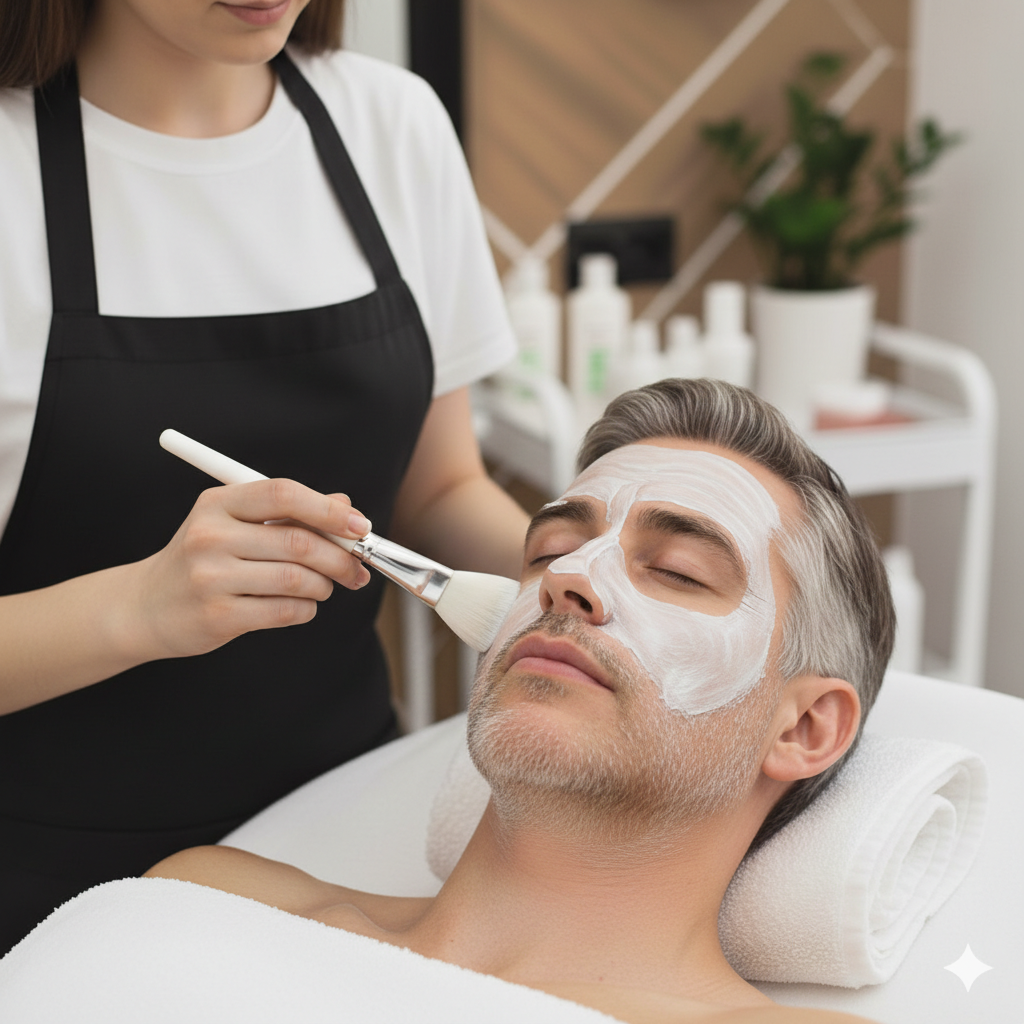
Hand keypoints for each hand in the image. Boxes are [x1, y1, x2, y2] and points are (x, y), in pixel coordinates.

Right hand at [121, 479, 372, 660]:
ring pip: (298, 579)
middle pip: (299, 542)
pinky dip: (306, 609)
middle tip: (357, 569)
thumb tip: (346, 505)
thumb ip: (290, 513)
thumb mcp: (237, 524)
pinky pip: (286, 611)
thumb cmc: (205, 560)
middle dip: (341, 558)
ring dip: (324, 586)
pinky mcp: (218, 616)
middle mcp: (210, 536)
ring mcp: (211, 577)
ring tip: (323, 588)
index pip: (283, 493)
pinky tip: (301, 606)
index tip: (361, 526)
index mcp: (217, 503)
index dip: (329, 509)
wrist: (146, 606)